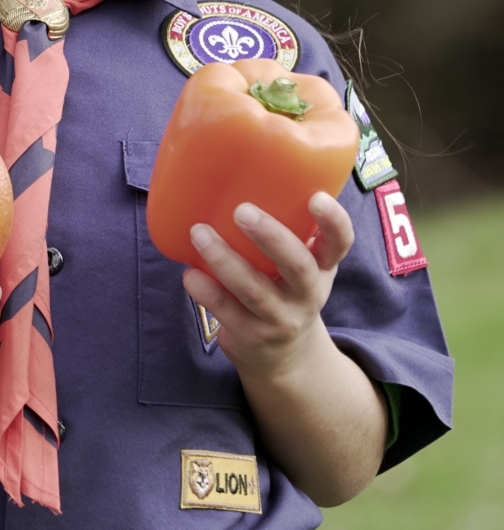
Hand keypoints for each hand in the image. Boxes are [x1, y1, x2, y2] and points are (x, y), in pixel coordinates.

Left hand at [182, 192, 353, 383]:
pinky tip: (189, 272)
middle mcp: (308, 294)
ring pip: (255, 290)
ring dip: (225, 259)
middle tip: (242, 210)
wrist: (285, 358)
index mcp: (323, 267)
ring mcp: (280, 318)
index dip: (333, 221)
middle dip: (271, 237)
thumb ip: (286, 230)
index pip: (340, 243)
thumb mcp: (302, 264)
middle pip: (298, 266)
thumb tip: (241, 171)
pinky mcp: (252, 336)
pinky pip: (226, 312)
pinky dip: (206, 290)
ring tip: (199, 233)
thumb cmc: (286, 289)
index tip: (316, 196)